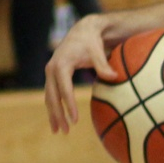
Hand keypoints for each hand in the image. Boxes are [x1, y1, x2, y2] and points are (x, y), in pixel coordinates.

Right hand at [44, 14, 119, 133]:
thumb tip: (114, 77)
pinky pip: (51, 94)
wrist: (82, 31)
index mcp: (61, 64)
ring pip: (49, 97)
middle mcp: (51, 69)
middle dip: (57, 114)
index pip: (64, 88)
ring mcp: (50, 72)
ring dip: (53, 114)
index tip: (75, 119)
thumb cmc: (91, 42)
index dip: (69, 104)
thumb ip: (104, 65)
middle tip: (65, 131)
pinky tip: (58, 121)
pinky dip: (54, 107)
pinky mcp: (52, 75)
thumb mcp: (97, 51)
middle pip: (52, 96)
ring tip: (59, 131)